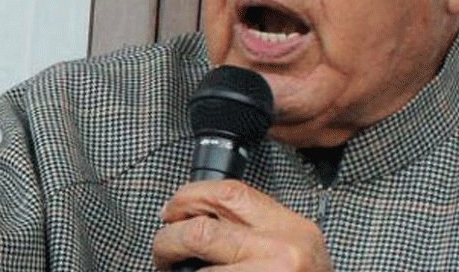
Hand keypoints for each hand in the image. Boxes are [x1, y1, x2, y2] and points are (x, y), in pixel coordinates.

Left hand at [153, 180, 333, 270]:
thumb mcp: (295, 247)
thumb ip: (258, 229)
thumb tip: (202, 217)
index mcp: (291, 229)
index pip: (230, 194)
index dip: (190, 197)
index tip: (173, 209)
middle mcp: (281, 251)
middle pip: (203, 231)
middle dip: (169, 238)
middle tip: (163, 249)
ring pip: (199, 271)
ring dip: (176, 268)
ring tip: (172, 269)